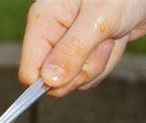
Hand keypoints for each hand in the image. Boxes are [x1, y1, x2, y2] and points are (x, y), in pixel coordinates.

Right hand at [19, 0, 145, 95]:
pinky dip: (109, 61)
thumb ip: (72, 50)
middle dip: (82, 69)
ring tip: (111, 35)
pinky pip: (91, 74)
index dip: (49, 80)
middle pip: (54, 79)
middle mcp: (53, 34)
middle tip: (101, 43)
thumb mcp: (98, 19)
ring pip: (75, 78)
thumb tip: (48, 81)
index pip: (30, 69)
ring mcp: (70, 44)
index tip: (75, 72)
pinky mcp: (86, 51)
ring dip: (100, 63)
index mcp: (44, 20)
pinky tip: (115, 39)